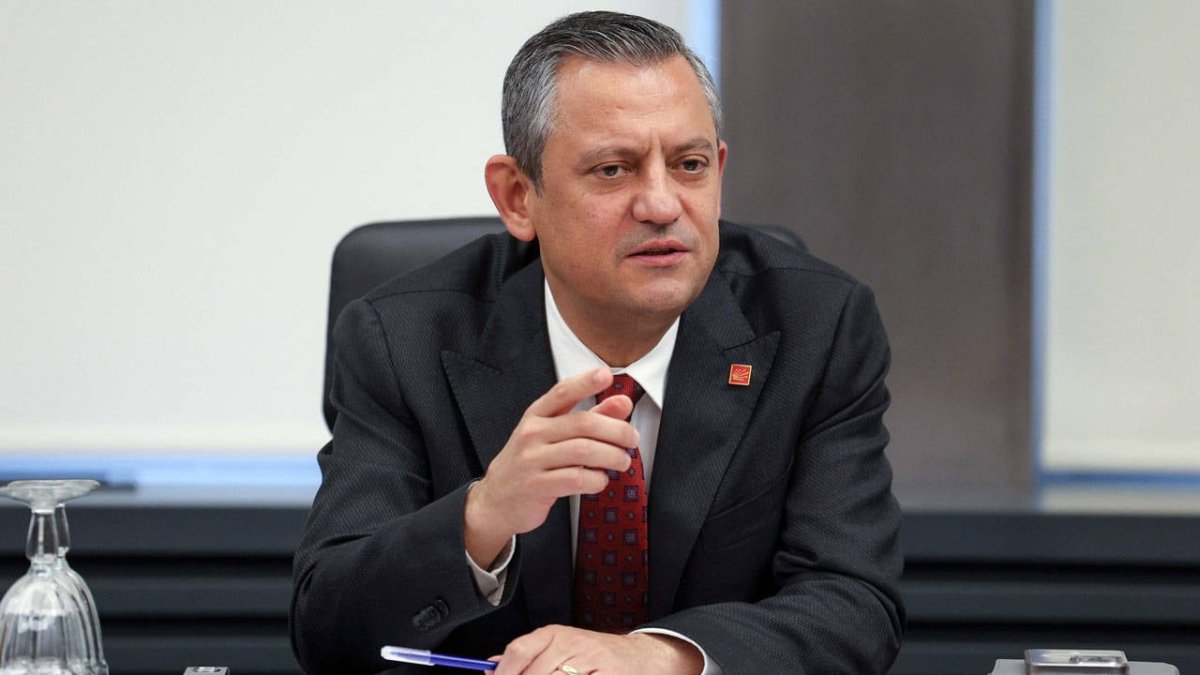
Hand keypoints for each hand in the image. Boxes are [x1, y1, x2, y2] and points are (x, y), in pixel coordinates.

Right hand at [464, 367, 638, 565]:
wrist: (496, 499)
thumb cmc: (532, 461)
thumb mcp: (555, 434)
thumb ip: (591, 417)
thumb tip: (623, 403)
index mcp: (537, 415)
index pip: (562, 392)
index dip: (585, 382)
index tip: (606, 375)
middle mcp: (532, 433)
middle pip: (583, 424)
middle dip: (616, 431)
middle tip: (632, 439)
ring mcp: (531, 460)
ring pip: (583, 451)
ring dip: (612, 456)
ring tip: (622, 461)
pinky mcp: (536, 486)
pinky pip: (575, 479)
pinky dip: (596, 480)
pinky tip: (601, 480)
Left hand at [491, 625, 703, 674]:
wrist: (643, 657)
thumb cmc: (597, 656)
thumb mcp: (560, 648)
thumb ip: (528, 656)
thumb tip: (491, 667)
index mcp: (555, 634)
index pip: (519, 651)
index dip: (503, 674)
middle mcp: (572, 643)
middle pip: (534, 674)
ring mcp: (592, 660)